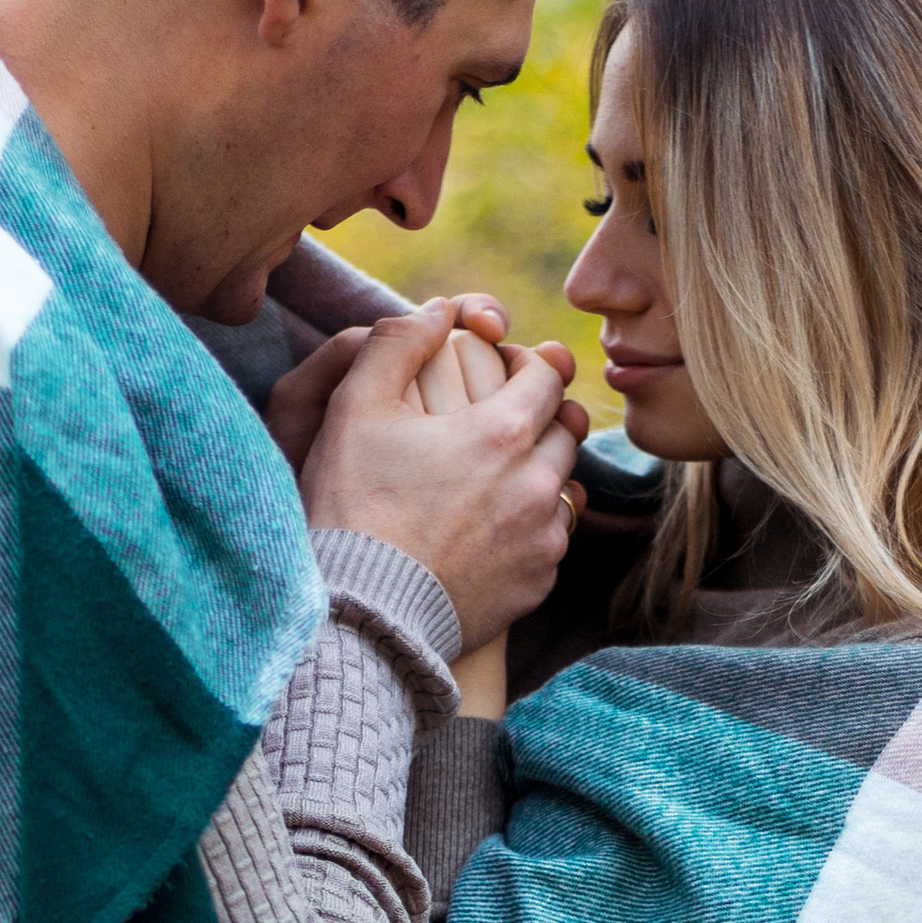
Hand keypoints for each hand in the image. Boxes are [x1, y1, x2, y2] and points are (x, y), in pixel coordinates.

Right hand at [300, 299, 584, 652]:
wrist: (363, 613)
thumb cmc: (353, 506)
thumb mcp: (355, 408)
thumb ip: (397, 342)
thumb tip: (437, 310)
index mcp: (502, 431)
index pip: (549, 374)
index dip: (530, 363)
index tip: (508, 369)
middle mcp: (536, 483)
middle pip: (568, 428)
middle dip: (544, 414)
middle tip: (507, 418)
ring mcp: (541, 538)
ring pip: (566, 485)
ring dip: (542, 470)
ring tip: (501, 474)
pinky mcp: (537, 584)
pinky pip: (552, 540)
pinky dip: (532, 526)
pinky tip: (494, 527)